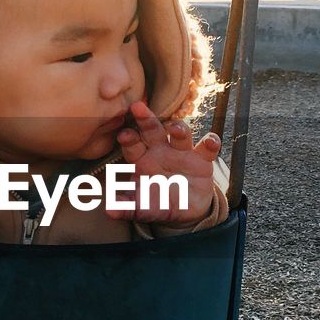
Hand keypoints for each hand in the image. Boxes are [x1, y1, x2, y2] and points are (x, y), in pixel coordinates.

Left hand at [108, 100, 220, 225]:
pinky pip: (207, 148)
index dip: (128, 139)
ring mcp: (182, 152)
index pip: (133, 145)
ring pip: (180, 134)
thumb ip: (126, 208)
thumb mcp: (142, 208)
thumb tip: (108, 211)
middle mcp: (161, 150)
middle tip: (137, 107)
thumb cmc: (157, 203)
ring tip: (174, 129)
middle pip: (152, 130)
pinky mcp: (202, 160)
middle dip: (146, 119)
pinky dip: (210, 143)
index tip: (123, 135)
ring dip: (178, 129)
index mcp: (142, 159)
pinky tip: (210, 142)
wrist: (185, 210)